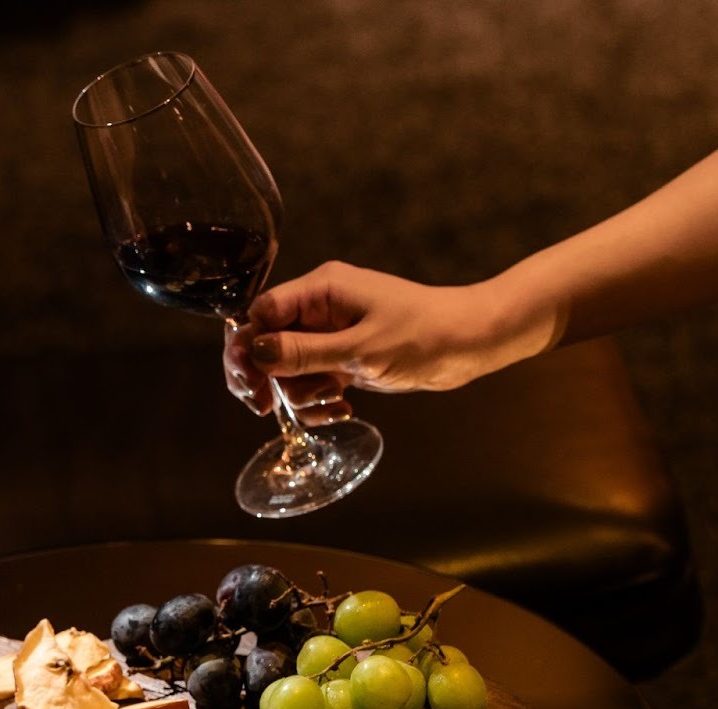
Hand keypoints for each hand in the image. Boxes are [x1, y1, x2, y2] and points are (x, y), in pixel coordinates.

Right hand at [222, 262, 559, 415]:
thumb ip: (303, 352)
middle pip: (264, 343)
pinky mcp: (342, 357)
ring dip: (301, 395)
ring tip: (334, 402)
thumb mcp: (359, 349)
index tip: (252, 386)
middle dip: (263, 378)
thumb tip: (253, 351)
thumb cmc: (424, 335)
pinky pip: (311, 381)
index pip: (259, 315)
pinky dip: (319, 401)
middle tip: (264, 408)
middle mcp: (319, 308)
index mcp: (320, 290)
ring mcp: (330, 333)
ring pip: (287, 370)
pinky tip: (343, 409)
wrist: (470, 344)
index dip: (246, 350)